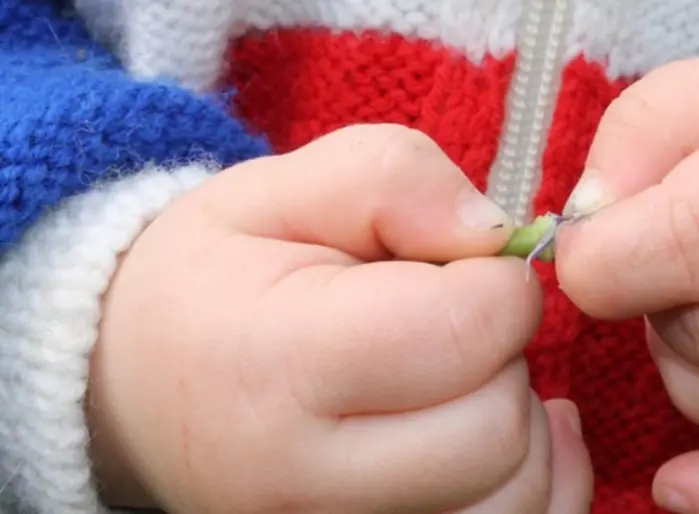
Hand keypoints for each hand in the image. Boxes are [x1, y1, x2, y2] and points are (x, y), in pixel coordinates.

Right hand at [86, 124, 592, 512]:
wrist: (137, 387)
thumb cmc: (222, 281)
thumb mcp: (280, 190)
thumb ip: (392, 180)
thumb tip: (496, 235)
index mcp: (273, 364)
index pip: (464, 331)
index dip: (497, 284)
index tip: (461, 270)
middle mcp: (300, 481)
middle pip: (497, 428)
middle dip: (504, 358)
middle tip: (449, 328)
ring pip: (516, 496)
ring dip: (518, 426)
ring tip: (453, 384)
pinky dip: (536, 481)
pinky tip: (498, 436)